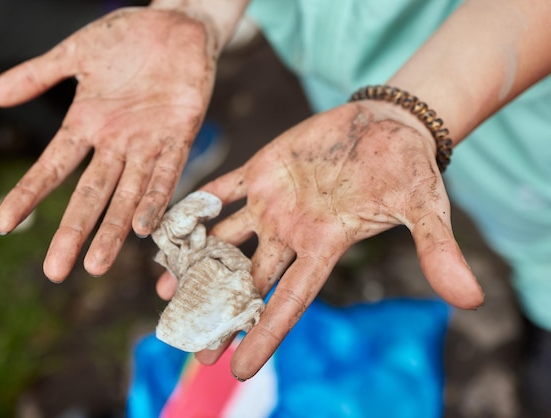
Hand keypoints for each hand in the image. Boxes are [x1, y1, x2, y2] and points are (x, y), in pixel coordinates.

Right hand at [0, 8, 216, 281]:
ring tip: (97, 265)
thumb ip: (39, 74)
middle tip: (56, 272)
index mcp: (88, 124)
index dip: (30, 194)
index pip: (53, 166)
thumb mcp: (77, 54)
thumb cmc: (128, 37)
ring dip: (113, 229)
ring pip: (128, 194)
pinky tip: (143, 227)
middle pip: (90, 194)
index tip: (5, 224)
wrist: (177, 23)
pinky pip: (168, 173)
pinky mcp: (180, 135)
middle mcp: (116, 143)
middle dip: (74, 232)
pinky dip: (156, 198)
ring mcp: (148, 143)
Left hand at [157, 101, 483, 379]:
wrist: (386, 124)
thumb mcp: (423, 208)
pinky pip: (220, 191)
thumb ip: (435, 250)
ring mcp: (272, 203)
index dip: (263, 334)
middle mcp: (291, 232)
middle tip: (189, 345)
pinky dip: (196, 206)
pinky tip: (168, 225)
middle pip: (248, 281)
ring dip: (196, 263)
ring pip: (226, 241)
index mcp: (323, 247)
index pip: (289, 301)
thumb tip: (470, 299)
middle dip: (220, 312)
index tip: (236, 369)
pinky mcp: (261, 171)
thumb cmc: (406, 167)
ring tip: (165, 291)